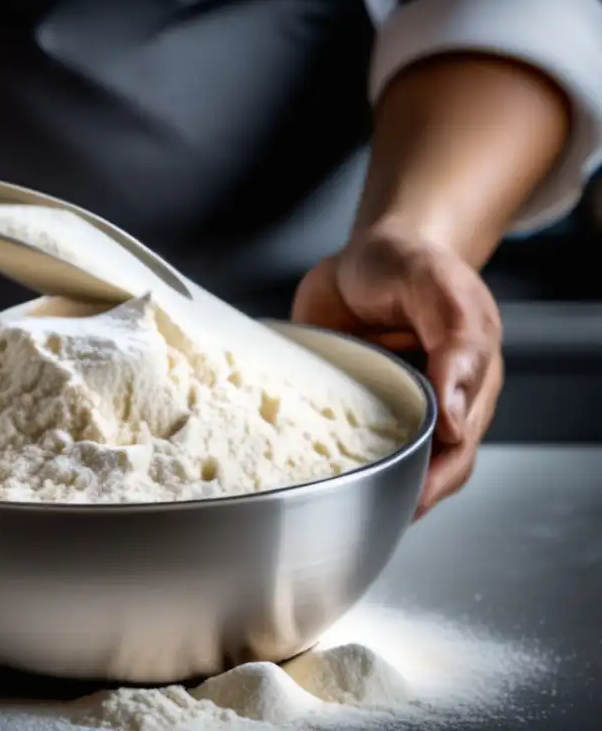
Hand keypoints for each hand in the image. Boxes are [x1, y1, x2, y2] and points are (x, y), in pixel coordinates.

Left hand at [291, 228, 502, 518]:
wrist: (364, 255)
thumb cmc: (409, 265)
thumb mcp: (437, 287)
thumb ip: (455, 340)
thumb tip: (454, 418)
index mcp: (466, 383)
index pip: (458, 448)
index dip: (436, 478)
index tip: (411, 498)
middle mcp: (429, 405)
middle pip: (423, 469)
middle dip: (399, 495)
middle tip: (364, 513)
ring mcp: (386, 409)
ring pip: (381, 462)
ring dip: (363, 485)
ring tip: (335, 507)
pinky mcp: (345, 405)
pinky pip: (337, 441)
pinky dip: (325, 459)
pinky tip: (302, 472)